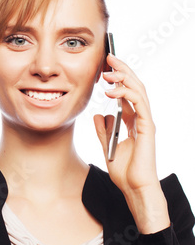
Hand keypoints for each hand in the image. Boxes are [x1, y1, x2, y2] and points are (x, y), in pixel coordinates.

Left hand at [93, 53, 168, 232]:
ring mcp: (144, 122)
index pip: (126, 92)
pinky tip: (112, 89)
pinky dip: (126, 93)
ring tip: (108, 70)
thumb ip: (103, 130)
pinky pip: (139, 104)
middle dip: (122, 70)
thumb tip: (98, 115)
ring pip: (138, 91)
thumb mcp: (107, 146)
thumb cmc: (124, 170)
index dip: (117, 77)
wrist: (133, 187)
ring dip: (123, 77)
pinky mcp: (146, 127)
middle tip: (108, 57)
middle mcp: (139, 118)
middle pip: (134, 86)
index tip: (104, 66)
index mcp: (131, 120)